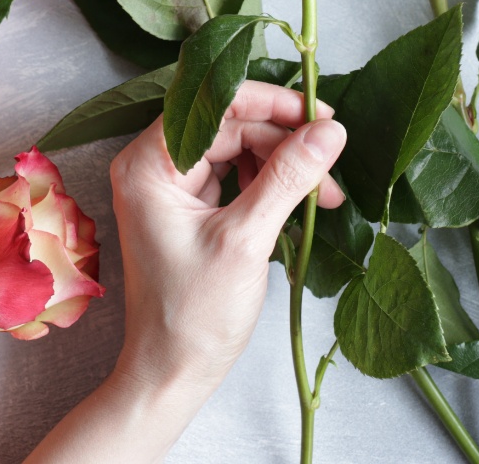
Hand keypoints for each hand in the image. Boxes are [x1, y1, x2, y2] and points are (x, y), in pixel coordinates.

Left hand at [25, 80, 345, 463]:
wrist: (172, 373)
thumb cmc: (193, 315)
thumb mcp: (246, 239)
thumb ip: (287, 178)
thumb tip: (329, 131)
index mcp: (148, 164)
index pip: (216, 106)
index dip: (271, 104)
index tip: (319, 115)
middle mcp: (152, 166)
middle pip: (230, 126)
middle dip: (284, 143)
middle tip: (330, 163)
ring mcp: (170, 187)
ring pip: (237, 149)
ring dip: (282, 166)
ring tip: (321, 195)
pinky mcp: (188, 208)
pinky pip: (234, 176)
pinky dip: (269, 185)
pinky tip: (298, 203)